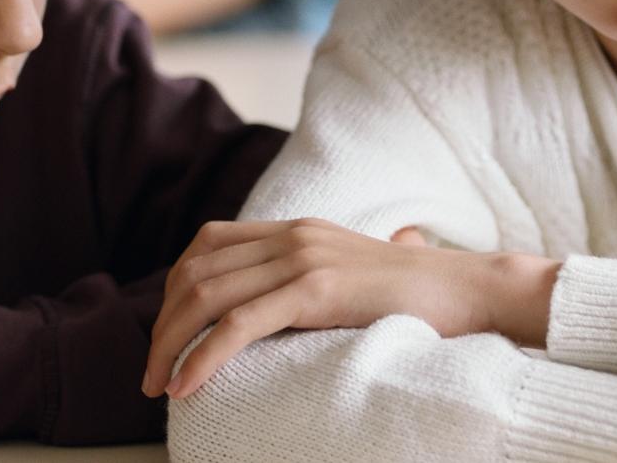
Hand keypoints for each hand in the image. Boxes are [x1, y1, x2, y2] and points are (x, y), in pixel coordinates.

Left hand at [143, 218, 559, 399]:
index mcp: (295, 229)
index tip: (165, 333)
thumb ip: (317, 275)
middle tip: (150, 374)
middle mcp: (291, 235)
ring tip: (158, 386)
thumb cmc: (418, 292)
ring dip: (170, 344)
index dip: (175, 288)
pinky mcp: (316, 289)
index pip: (208, 244)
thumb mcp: (353, 272)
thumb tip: (292, 302)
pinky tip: (186, 385)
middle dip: (162, 324)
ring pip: (208, 295)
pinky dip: (203, 356)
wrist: (467, 288)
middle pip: (196, 270)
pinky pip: (240, 324)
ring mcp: (303, 258)